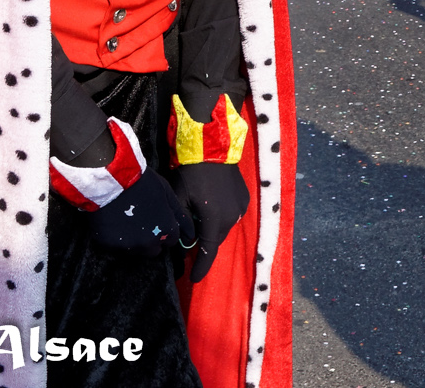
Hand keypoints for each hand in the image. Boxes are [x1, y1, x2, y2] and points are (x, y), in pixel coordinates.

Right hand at [89, 169, 194, 255]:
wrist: (111, 179)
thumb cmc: (142, 182)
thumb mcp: (166, 192)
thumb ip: (179, 215)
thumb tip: (190, 235)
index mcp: (166, 230)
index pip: (171, 240)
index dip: (165, 229)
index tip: (157, 220)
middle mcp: (149, 243)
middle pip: (155, 249)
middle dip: (152, 239)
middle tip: (142, 221)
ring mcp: (129, 246)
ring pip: (136, 250)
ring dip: (135, 240)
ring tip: (127, 220)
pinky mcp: (110, 246)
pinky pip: (117, 247)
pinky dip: (117, 238)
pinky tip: (115, 222)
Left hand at [171, 162, 251, 281]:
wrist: (213, 146)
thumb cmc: (191, 172)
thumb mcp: (179, 198)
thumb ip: (182, 224)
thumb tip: (184, 242)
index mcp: (215, 220)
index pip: (208, 252)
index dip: (201, 268)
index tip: (193, 279)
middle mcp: (232, 218)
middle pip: (215, 240)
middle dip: (204, 244)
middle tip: (190, 241)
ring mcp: (241, 208)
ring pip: (224, 228)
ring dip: (213, 228)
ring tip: (200, 218)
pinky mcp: (245, 198)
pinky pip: (232, 215)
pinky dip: (221, 216)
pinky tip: (212, 205)